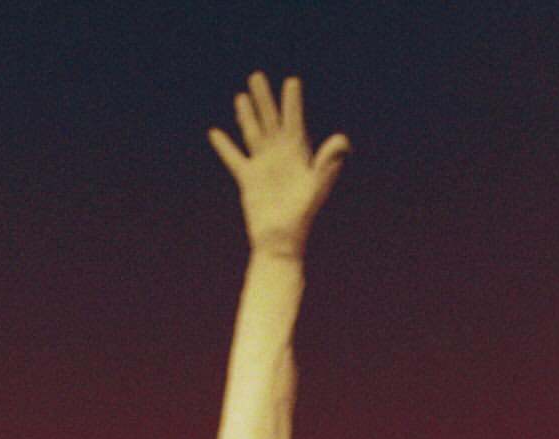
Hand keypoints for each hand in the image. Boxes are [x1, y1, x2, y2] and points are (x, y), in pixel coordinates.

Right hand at [208, 72, 350, 256]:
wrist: (280, 241)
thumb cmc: (301, 218)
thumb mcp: (316, 188)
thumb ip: (328, 163)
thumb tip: (342, 141)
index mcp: (297, 156)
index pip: (293, 121)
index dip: (292, 102)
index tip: (291, 82)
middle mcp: (279, 156)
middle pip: (270, 120)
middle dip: (264, 99)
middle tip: (257, 76)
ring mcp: (262, 166)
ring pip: (253, 133)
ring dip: (247, 115)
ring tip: (241, 96)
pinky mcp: (248, 180)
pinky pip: (234, 158)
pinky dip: (224, 146)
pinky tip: (215, 133)